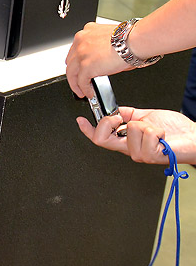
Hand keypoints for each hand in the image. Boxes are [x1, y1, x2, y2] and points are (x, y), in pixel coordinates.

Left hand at [66, 22, 128, 98]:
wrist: (136, 40)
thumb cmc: (131, 39)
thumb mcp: (110, 38)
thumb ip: (101, 48)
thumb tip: (103, 63)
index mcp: (87, 31)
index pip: (76, 49)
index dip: (78, 61)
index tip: (80, 67)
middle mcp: (81, 41)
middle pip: (71, 61)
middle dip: (75, 73)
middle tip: (78, 81)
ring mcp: (81, 54)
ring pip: (72, 73)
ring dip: (76, 84)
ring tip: (81, 91)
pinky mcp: (86, 66)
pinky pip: (81, 82)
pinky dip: (84, 89)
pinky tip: (89, 93)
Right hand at [77, 106, 195, 164]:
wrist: (193, 137)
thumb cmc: (175, 130)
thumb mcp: (145, 117)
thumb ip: (127, 115)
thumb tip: (113, 110)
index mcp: (125, 140)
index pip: (100, 138)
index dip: (87, 130)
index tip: (80, 120)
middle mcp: (129, 149)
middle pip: (102, 139)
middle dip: (110, 122)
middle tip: (123, 118)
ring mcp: (138, 154)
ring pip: (130, 130)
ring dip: (147, 124)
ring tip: (156, 130)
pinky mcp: (149, 155)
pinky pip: (146, 133)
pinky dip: (156, 129)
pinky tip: (162, 135)